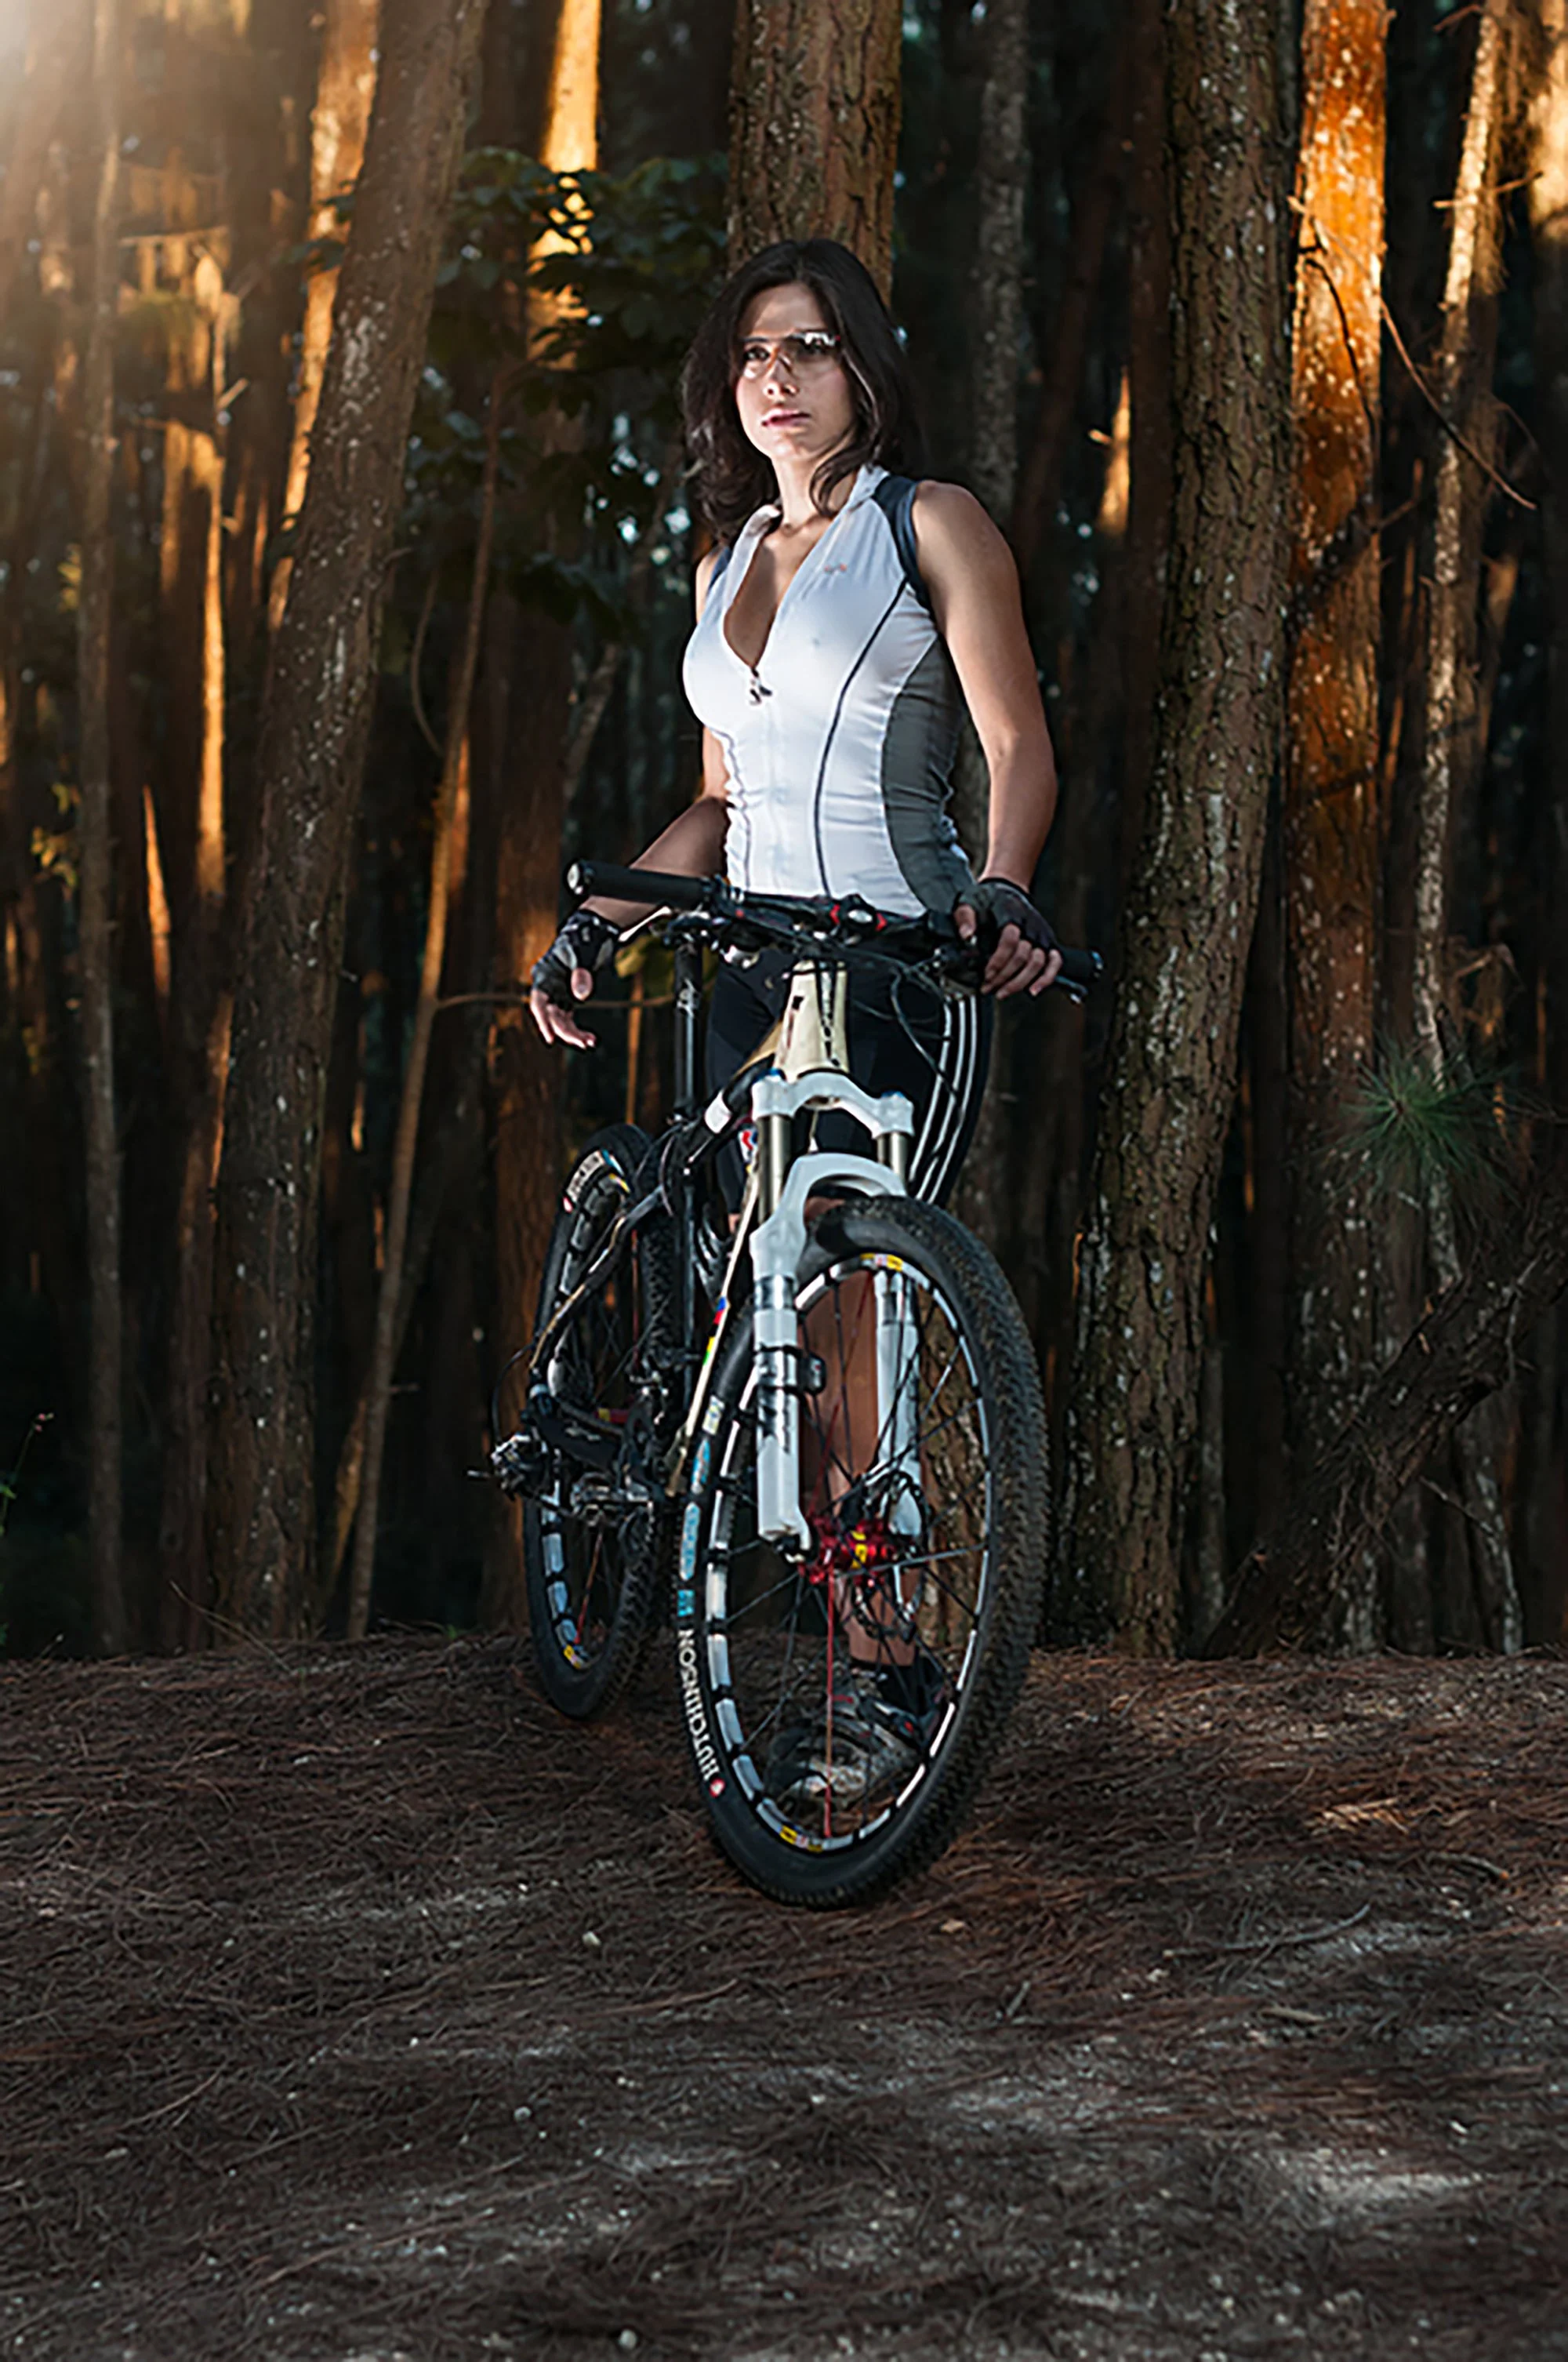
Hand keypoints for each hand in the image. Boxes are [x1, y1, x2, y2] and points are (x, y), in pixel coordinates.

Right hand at [529, 908, 619, 1048]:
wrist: (593, 935)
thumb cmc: (585, 941)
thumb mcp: (583, 954)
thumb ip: (581, 974)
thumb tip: (581, 996)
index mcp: (544, 974)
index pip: (539, 1002)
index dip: (543, 1021)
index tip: (551, 1039)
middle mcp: (548, 987)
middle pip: (551, 1015)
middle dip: (566, 1031)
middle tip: (584, 1043)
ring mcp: (557, 994)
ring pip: (560, 1021)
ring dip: (573, 1034)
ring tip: (590, 1042)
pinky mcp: (567, 1000)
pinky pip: (569, 1020)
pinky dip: (578, 1030)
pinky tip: (590, 1039)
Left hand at [953, 877, 1062, 998]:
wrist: (1006, 890)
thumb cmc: (986, 899)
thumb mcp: (968, 903)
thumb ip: (965, 918)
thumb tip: (966, 935)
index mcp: (1011, 914)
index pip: (1010, 940)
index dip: (998, 961)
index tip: (985, 974)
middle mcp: (1029, 925)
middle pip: (1023, 956)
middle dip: (1004, 976)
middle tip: (987, 987)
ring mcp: (1040, 934)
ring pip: (1038, 962)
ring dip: (1020, 981)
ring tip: (1002, 992)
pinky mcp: (1047, 942)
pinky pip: (1054, 962)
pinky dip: (1046, 978)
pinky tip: (1033, 990)